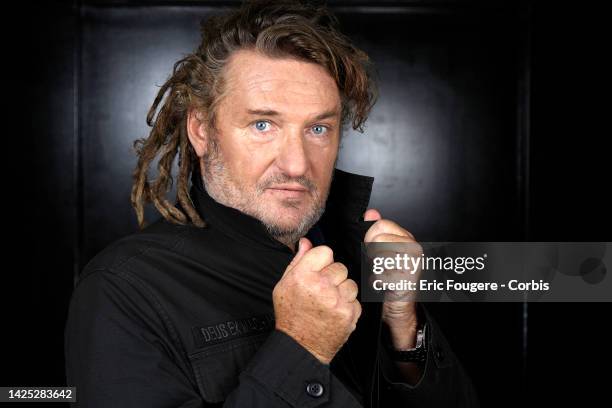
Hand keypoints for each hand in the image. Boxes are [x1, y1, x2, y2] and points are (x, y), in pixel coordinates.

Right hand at [273, 238, 361, 363]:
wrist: (299, 346)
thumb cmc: (290, 315)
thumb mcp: (284, 285)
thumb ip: (298, 261)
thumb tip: (307, 242)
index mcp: (302, 275)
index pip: (326, 252)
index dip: (322, 261)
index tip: (318, 271)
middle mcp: (320, 286)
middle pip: (340, 266)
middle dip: (332, 277)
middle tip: (321, 291)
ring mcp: (336, 300)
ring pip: (350, 282)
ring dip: (342, 291)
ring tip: (328, 302)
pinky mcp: (348, 313)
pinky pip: (355, 299)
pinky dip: (347, 305)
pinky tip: (334, 312)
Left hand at [364, 209, 419, 348]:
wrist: (398, 306)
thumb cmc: (389, 278)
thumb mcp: (379, 251)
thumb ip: (376, 230)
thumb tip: (371, 213)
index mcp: (406, 238)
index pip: (380, 225)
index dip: (370, 238)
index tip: (373, 250)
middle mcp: (413, 248)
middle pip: (378, 239)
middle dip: (372, 253)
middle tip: (379, 265)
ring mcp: (413, 263)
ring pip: (379, 255)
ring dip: (375, 268)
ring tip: (383, 273)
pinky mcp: (409, 278)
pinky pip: (381, 274)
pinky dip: (378, 282)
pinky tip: (385, 284)